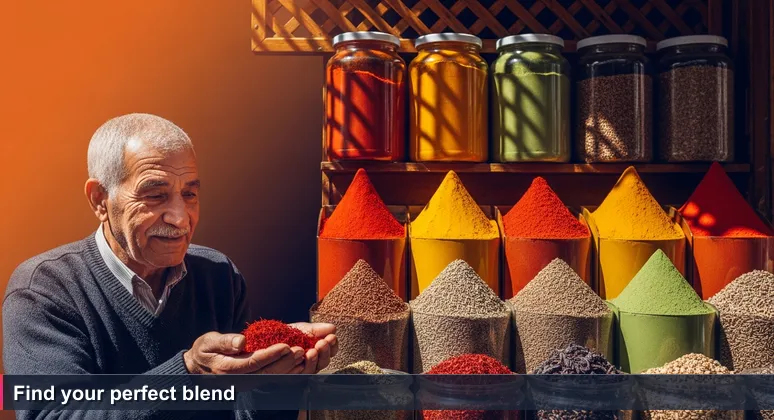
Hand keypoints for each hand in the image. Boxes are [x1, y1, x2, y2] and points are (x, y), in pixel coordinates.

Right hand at [183, 332, 305, 374]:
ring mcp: (247, 382)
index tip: (285, 345)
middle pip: (266, 372)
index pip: (253, 362)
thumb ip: (224, 341)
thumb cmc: (204, 351)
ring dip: (288, 367)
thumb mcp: (208, 342)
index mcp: (228, 369)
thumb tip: (241, 341)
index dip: (271, 354)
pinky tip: (298, 363)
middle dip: (285, 361)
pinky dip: (286, 371)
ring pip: (271, 377)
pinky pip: (271, 378)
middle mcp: (239, 379)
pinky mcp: (253, 381)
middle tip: (300, 349)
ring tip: (303, 354)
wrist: (198, 368)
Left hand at [289, 322, 337, 372]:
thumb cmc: (286, 334)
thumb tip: (332, 328)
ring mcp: (299, 371)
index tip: (331, 337)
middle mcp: (310, 363)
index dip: (333, 346)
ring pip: (311, 371)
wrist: (265, 338)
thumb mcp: (302, 329)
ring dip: (313, 361)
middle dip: (325, 352)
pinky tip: (300, 357)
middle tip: (322, 343)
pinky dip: (299, 367)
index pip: (330, 351)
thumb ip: (317, 330)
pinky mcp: (288, 377)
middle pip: (323, 362)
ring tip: (312, 351)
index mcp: (317, 350)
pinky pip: (296, 375)